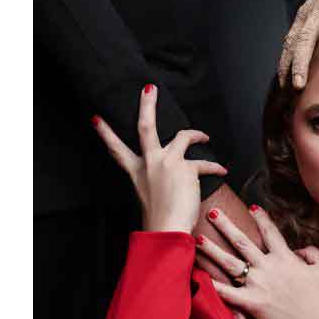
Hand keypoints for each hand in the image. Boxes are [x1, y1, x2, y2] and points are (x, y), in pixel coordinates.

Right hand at [92, 84, 226, 232]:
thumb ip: (157, 183)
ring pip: (183, 136)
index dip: (106, 134)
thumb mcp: (151, 198)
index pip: (117, 150)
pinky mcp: (186, 168)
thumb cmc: (160, 220)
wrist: (167, 230)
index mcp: (137, 173)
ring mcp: (167, 162)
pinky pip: (204, 163)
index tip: (96, 119)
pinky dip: (215, 167)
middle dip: (147, 105)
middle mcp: (149, 163)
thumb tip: (170, 179)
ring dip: (197, 134)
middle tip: (149, 88)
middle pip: (145, 127)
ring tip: (204, 138)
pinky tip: (222, 171)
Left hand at [196, 206, 318, 318]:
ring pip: (229, 262)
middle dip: (225, 225)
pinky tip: (198, 276)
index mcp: (285, 257)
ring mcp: (258, 285)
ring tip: (198, 239)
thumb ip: (312, 252)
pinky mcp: (251, 303)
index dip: (260, 217)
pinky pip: (226, 293)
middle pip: (242, 242)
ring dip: (212, 249)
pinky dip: (212, 285)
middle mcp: (268, 267)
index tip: (251, 206)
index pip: (270, 231)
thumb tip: (299, 249)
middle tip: (212, 212)